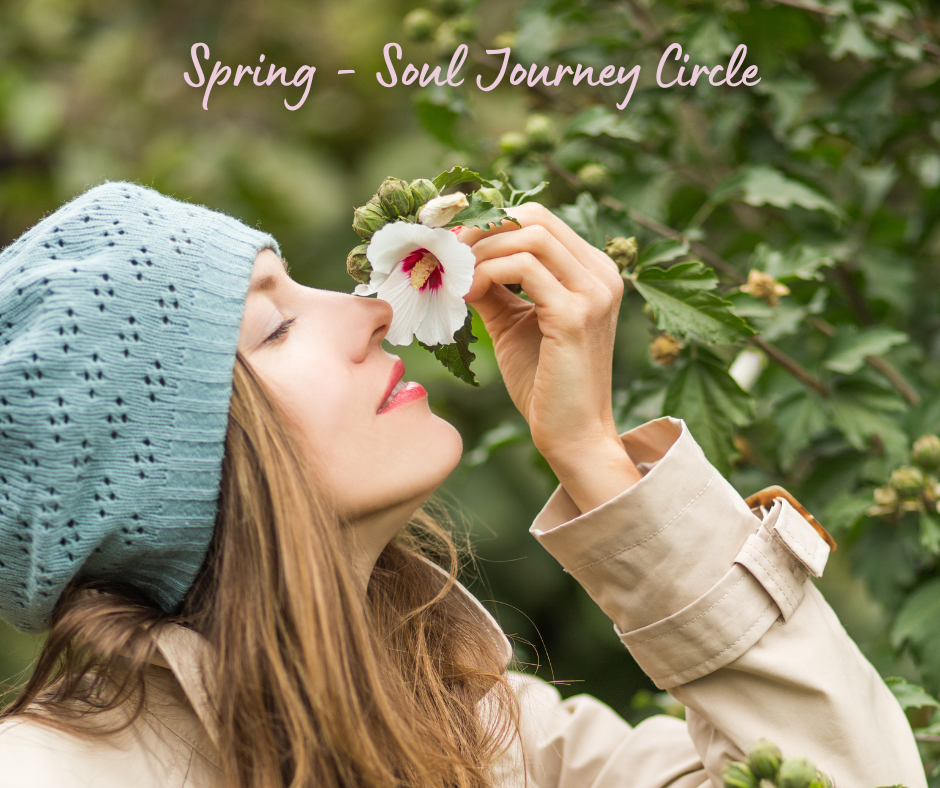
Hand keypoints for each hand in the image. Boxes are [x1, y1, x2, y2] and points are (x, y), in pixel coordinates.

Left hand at [460, 203, 642, 512]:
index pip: (539, 219)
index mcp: (592, 271)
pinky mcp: (576, 315)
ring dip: (480, 252)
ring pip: (528, 235)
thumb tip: (458, 257)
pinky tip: (467, 294)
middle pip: (534, 217)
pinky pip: (523, 269)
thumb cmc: (544, 383)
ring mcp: (594, 292)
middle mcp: (601, 274)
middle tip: (446, 254)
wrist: (572, 434)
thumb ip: (493, 286)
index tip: (451, 241)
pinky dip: (487, 273)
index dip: (489, 220)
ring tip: (454, 278)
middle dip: (481, 228)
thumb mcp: (513, 322)